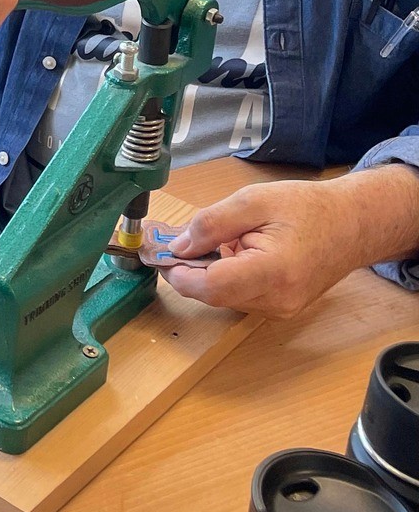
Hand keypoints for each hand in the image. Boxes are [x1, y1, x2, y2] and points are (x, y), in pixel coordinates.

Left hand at [161, 168, 418, 318]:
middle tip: (174, 242)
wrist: (352, 225)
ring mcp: (280, 310)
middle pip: (213, 294)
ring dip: (209, 273)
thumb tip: (178, 246)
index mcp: (273, 272)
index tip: (159, 256)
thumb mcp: (254, 201)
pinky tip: (236, 253)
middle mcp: (277, 300)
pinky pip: (239, 297)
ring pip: (224, 298)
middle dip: (190, 270)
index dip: (179, 273)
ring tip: (221, 241)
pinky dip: (227, 277)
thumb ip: (211, 223)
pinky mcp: (280, 310)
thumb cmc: (308, 208)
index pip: (210, 287)